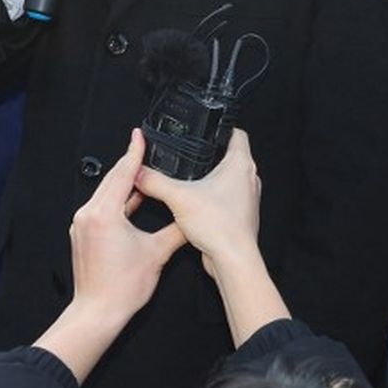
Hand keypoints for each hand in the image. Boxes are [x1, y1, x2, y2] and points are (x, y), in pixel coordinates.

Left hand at [69, 129, 185, 323]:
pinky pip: (101, 207)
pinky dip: (116, 200)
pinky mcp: (82, 234)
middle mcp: (88, 214)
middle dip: (129, 164)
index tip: (139, 136)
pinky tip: (131, 200)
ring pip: (105, 194)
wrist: (97, 313)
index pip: (123, 173)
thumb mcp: (157, 253)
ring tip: (141, 172)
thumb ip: (176, 229)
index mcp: (104, 212)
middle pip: (111, 180)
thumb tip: (192, 218)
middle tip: (143, 148)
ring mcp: (82, 224)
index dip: (134, 152)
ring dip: (123, 183)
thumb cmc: (122, 288)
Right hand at [134, 129, 261, 278]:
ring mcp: (247, 199)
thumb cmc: (220, 226)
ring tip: (194, 179)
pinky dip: (215, 199)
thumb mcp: (178, 196)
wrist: (233, 259)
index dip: (223, 128)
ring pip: (231, 180)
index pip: (237, 134)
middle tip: (196, 153)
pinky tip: (198, 205)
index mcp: (240, 164)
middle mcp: (249, 179)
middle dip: (214, 154)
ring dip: (215, 179)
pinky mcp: (241, 216)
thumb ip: (154, 181)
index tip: (209, 128)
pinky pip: (228, 200)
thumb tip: (139, 172)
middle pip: (233, 156)